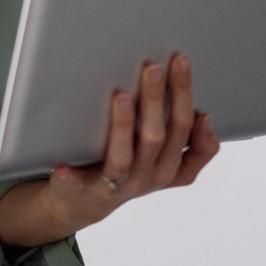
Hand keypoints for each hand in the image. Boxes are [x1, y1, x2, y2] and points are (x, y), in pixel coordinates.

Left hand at [43, 52, 220, 232]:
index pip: (189, 133)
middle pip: (158, 137)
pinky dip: (73, 176)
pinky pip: (81, 184)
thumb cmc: (127, 166)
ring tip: (120, 97)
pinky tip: (62, 165)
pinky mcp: (87, 191)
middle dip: (157, 99)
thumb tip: (202, 114)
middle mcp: (149, 177)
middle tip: (153, 67)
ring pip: (124, 157)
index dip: (188, 99)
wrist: (85, 201)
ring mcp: (119, 185)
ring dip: (123, 126)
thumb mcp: (162, 158)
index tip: (181, 64)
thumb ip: (183, 139)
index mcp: (172, 167)